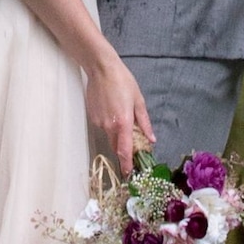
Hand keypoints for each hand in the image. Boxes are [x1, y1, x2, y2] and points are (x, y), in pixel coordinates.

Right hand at [84, 53, 152, 178]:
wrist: (101, 69)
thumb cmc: (123, 82)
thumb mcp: (138, 101)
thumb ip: (144, 122)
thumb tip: (151, 139)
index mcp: (123, 123)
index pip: (125, 150)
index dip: (127, 164)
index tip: (128, 174)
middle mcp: (109, 126)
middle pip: (116, 146)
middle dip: (124, 148)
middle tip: (132, 141)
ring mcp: (98, 122)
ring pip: (109, 135)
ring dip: (117, 132)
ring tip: (121, 113)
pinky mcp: (92, 117)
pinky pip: (103, 126)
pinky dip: (109, 123)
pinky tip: (112, 108)